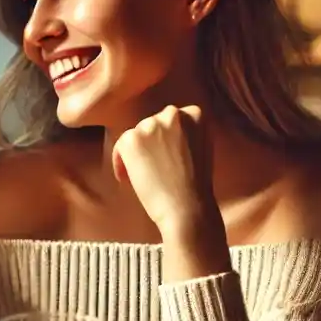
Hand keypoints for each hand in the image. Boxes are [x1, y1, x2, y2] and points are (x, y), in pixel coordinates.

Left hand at [111, 104, 217, 235]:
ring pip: (135, 135)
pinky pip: (119, 146)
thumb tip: (163, 133)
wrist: (186, 206)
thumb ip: (185, 134)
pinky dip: (120, 163)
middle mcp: (173, 114)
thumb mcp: (200, 147)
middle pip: (151, 126)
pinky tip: (128, 179)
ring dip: (136, 154)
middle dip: (149, 146)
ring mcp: (152, 125)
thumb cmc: (195, 185)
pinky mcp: (133, 139)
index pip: (171, 120)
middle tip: (153, 169)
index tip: (166, 157)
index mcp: (195, 114)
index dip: (165, 140)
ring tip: (144, 176)